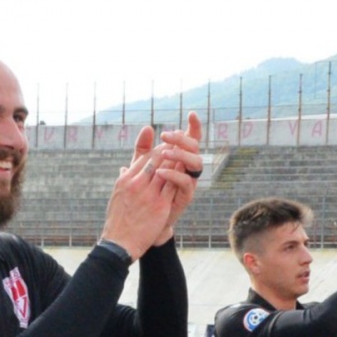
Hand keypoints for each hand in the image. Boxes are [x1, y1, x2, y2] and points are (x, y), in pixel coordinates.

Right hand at [100, 127, 179, 259]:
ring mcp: (148, 194)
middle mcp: (136, 183)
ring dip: (178, 161)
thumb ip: (123, 179)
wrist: (119, 244)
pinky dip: (181, 176)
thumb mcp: (116, 194)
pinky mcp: (160, 206)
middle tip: (180, 147)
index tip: (167, 148)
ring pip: (167, 169)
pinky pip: (174, 186)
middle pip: (157, 159)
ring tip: (187, 156)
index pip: (144, 157)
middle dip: (170, 151)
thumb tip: (124, 168)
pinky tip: (188, 173)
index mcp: (125, 179)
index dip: (158, 150)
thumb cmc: (117, 221)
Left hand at [152, 112, 203, 240]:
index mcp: (180, 160)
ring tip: (164, 152)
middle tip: (166, 135)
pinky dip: (174, 175)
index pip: (191, 140)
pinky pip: (186, 183)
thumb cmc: (143, 193)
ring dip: (181, 155)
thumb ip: (143, 149)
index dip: (194, 127)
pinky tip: (160, 171)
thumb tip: (147, 127)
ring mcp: (188, 183)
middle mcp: (187, 170)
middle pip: (195, 148)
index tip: (192, 114)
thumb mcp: (140, 168)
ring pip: (196, 164)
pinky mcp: (185, 197)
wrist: (142, 222)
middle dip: (183, 139)